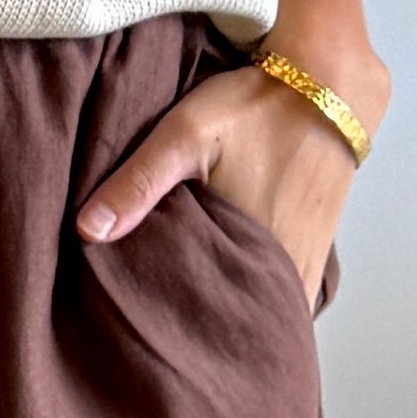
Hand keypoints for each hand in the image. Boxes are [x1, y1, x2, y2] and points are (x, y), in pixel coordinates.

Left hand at [74, 64, 359, 308]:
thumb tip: (87, 232)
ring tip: (193, 310)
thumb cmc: (257, 106)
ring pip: (266, 310)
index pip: (210, 326)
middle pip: (238, 324)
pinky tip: (230, 281)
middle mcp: (289, 273)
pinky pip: (286, 290)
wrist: (329, 82)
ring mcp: (307, 264)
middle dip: (203, 329)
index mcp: (254, 259)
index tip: (148, 335)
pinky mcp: (316, 249)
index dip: (179, 334)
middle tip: (165, 330)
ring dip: (234, 311)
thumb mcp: (185, 135)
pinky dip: (259, 292)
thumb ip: (138, 184)